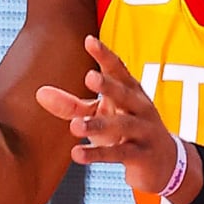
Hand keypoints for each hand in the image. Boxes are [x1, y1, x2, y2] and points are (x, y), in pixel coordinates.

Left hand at [35, 35, 177, 193]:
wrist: (164, 162)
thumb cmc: (126, 130)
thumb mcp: (101, 115)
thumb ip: (71, 105)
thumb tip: (39, 93)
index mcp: (131, 91)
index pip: (118, 69)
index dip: (105, 55)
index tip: (89, 40)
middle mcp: (140, 107)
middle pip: (124, 94)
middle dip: (108, 86)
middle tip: (89, 77)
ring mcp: (144, 132)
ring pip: (121, 126)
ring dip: (97, 126)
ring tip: (74, 126)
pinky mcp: (142, 156)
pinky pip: (119, 154)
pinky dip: (97, 154)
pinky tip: (76, 154)